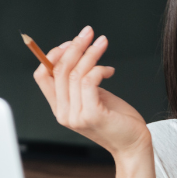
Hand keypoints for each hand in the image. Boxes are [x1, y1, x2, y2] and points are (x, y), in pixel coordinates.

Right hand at [32, 25, 149, 157]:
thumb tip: (79, 56)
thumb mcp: (95, 98)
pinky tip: (110, 70)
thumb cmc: (118, 120)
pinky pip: (88, 82)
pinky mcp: (92, 114)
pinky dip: (99, 69)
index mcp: (60, 108)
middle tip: (89, 32)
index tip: (71, 42)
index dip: (52, 55)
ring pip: (75, 73)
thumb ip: (82, 84)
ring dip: (90, 53)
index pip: (42, 76)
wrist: (134, 145)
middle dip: (74, 46)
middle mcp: (63, 113)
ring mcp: (75, 115)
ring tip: (102, 42)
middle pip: (58, 70)